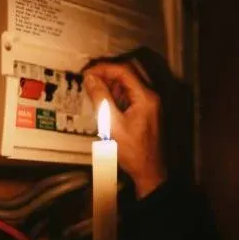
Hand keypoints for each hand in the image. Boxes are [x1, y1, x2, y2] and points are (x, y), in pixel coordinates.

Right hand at [84, 63, 166, 198]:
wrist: (149, 171)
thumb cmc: (133, 152)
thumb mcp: (112, 125)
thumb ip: (101, 99)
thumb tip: (90, 79)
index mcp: (145, 97)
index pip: (124, 71)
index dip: (103, 68)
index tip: (87, 73)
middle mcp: (151, 96)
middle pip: (130, 71)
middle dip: (108, 71)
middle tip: (90, 76)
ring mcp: (151, 102)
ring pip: (132, 80)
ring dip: (113, 81)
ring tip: (96, 89)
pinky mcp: (148, 109)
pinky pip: (133, 92)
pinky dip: (119, 91)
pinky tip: (107, 100)